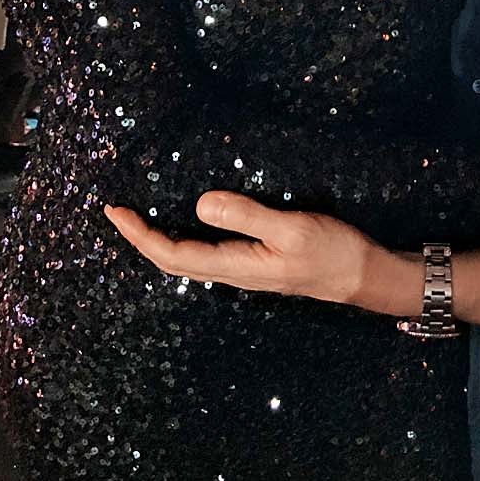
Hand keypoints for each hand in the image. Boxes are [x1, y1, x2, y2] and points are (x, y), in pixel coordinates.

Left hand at [104, 193, 381, 305]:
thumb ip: (247, 216)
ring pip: (187, 260)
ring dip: (158, 241)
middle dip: (140, 238)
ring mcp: (243, 269)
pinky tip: (185, 225)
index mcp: (235, 265)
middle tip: (116, 211)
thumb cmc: (330, 251)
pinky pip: (205, 254)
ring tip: (139, 218)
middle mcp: (233, 272)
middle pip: (172, 261)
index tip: (115, 211)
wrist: (363, 276)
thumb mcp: (291, 227)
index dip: (140, 235)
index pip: (173, 254)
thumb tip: (199, 204)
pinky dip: (182, 240)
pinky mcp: (255, 263)